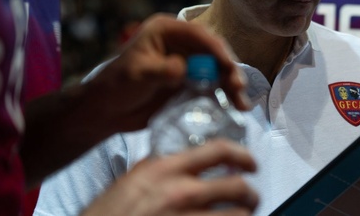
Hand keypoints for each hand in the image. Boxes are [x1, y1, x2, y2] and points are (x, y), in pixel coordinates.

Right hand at [82, 139, 258, 215]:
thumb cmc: (107, 214)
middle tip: (252, 197)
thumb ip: (161, 167)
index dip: (243, 154)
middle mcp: (181, 192)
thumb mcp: (133, 179)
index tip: (252, 163)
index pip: (219, 150)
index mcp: (167, 169)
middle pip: (237, 186)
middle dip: (252, 194)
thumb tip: (186, 158)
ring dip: (244, 215)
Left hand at [89, 13, 249, 134]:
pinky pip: (212, 86)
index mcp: (167, 30)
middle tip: (239, 87)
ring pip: (217, 70)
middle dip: (229, 69)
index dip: (217, 49)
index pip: (199, 34)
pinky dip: (223, 96)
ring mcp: (188, 63)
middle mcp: (181, 43)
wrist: (106, 111)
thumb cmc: (115, 86)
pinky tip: (234, 108)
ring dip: (230, 85)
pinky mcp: (190, 82)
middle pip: (213, 52)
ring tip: (241, 104)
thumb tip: (183, 68)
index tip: (229, 65)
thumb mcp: (137, 74)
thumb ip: (161, 70)